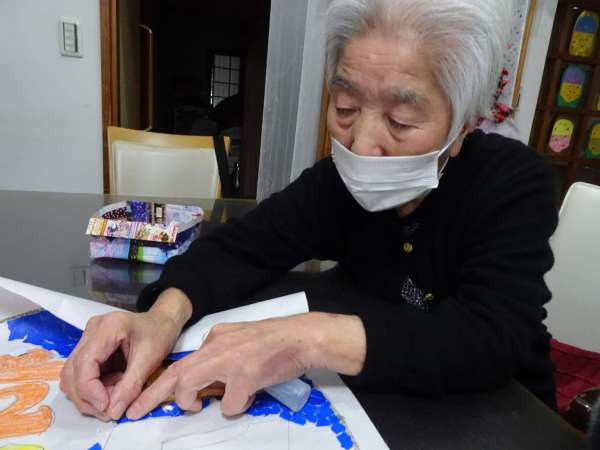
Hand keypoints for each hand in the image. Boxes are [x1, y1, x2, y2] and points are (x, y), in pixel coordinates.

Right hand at [59, 288, 191, 420]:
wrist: (161, 321)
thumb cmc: (159, 334)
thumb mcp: (150, 360)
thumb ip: (131, 386)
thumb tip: (113, 412)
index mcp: (109, 327)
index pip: (84, 363)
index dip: (90, 390)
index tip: (106, 407)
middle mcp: (91, 330)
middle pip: (72, 371)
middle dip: (87, 397)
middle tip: (111, 410)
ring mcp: (87, 338)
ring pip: (72, 376)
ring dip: (89, 395)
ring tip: (115, 397)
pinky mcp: (88, 348)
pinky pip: (80, 375)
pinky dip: (93, 389)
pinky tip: (113, 388)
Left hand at [126, 312, 365, 418]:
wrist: (302, 336)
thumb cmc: (275, 340)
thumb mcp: (240, 338)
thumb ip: (220, 353)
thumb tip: (209, 380)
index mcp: (215, 337)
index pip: (180, 363)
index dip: (160, 383)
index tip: (143, 399)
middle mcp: (216, 346)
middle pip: (174, 374)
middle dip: (151, 396)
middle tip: (134, 413)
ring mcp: (228, 361)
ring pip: (189, 387)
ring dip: (192, 401)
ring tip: (201, 405)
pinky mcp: (244, 376)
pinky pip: (230, 404)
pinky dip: (238, 404)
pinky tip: (252, 393)